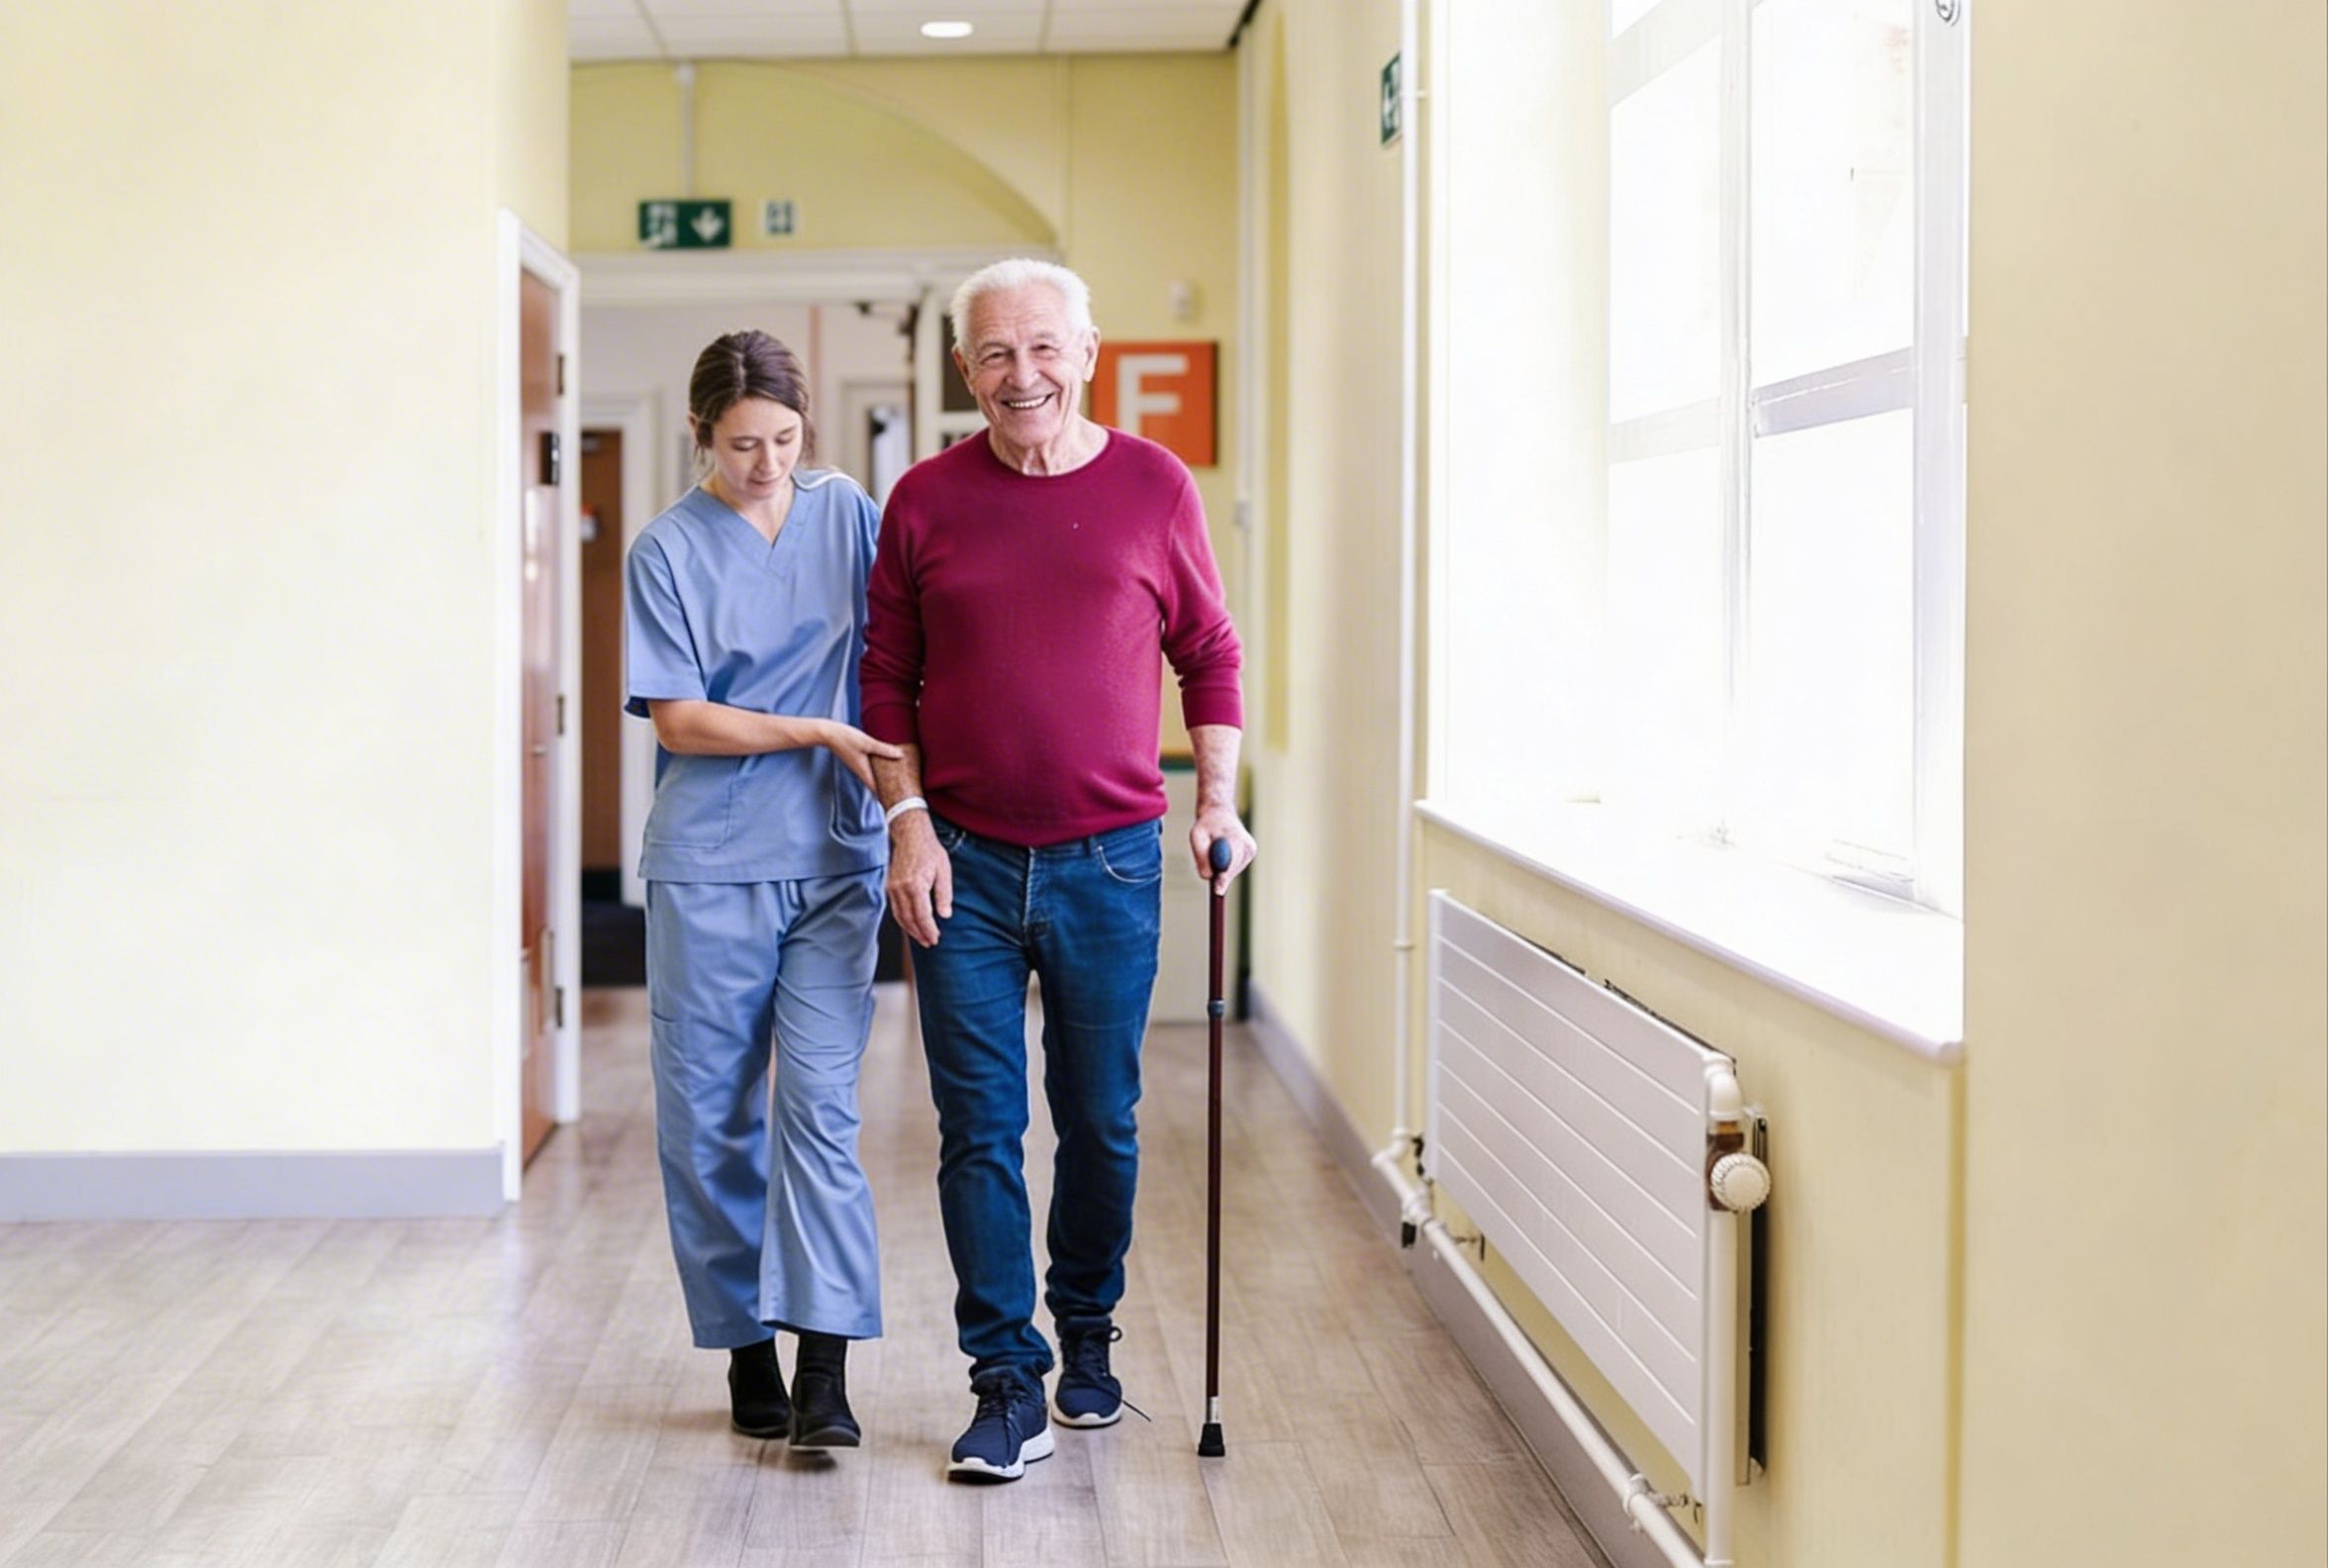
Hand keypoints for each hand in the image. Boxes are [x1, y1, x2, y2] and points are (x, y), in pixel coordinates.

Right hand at [820, 721, 904, 791]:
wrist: (828, 733)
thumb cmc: (846, 738)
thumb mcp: (867, 743)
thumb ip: (883, 749)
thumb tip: (900, 755)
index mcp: (864, 771)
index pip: (877, 790)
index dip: (886, 798)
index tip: (897, 804)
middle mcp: (861, 771)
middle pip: (877, 785)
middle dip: (888, 789)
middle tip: (902, 794)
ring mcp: (859, 765)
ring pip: (874, 776)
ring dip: (884, 779)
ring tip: (898, 781)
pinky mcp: (858, 759)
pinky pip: (871, 768)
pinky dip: (879, 769)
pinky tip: (887, 763)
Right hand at [886, 811, 952, 947]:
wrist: (910, 835)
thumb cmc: (929, 850)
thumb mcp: (943, 870)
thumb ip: (944, 894)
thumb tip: (945, 915)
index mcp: (915, 885)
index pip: (922, 915)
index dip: (929, 930)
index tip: (935, 938)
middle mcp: (900, 889)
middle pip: (909, 919)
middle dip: (919, 934)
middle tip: (929, 942)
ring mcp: (892, 888)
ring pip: (900, 916)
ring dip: (910, 930)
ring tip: (921, 938)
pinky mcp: (889, 886)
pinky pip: (895, 909)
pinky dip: (903, 920)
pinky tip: (911, 925)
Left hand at [1189, 807, 1254, 892]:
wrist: (1220, 814)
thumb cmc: (1206, 825)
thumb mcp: (1197, 836)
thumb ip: (1201, 856)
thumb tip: (1208, 877)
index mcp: (1236, 837)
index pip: (1230, 862)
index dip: (1222, 878)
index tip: (1218, 891)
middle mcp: (1247, 845)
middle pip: (1231, 870)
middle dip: (1218, 872)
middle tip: (1208, 854)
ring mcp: (1251, 851)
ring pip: (1232, 872)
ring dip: (1221, 868)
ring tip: (1216, 849)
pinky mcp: (1250, 854)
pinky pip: (1234, 869)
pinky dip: (1226, 866)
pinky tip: (1224, 852)